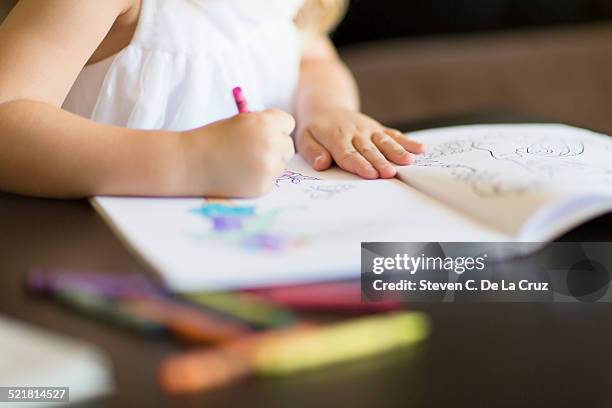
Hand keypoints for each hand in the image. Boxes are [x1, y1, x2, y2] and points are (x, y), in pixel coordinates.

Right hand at [180, 109, 295, 196]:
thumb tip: (283, 135)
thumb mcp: (240, 121)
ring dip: (268, 164)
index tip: (263, 132)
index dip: (276, 127)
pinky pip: (271, 180)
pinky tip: (240, 175)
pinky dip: (259, 179)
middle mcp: (271, 144)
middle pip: (288, 147)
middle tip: (252, 150)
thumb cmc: (212, 139)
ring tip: (243, 162)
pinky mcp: (263, 186)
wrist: (190, 164)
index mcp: (264, 123)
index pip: (288, 123)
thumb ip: (263, 125)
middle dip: (276, 147)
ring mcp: (268, 167)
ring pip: (281, 165)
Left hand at [296, 108, 424, 178]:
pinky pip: (393, 133)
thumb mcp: (304, 138)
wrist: (325, 105)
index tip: (370, 174)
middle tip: (390, 173)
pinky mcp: (377, 128)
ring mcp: (368, 129)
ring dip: (397, 151)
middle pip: (369, 150)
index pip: (348, 154)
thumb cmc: (314, 128)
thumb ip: (312, 151)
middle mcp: (354, 132)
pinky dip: (407, 141)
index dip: (360, 165)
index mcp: (335, 137)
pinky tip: (420, 148)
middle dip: (380, 161)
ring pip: (384, 141)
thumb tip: (321, 163)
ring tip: (408, 161)